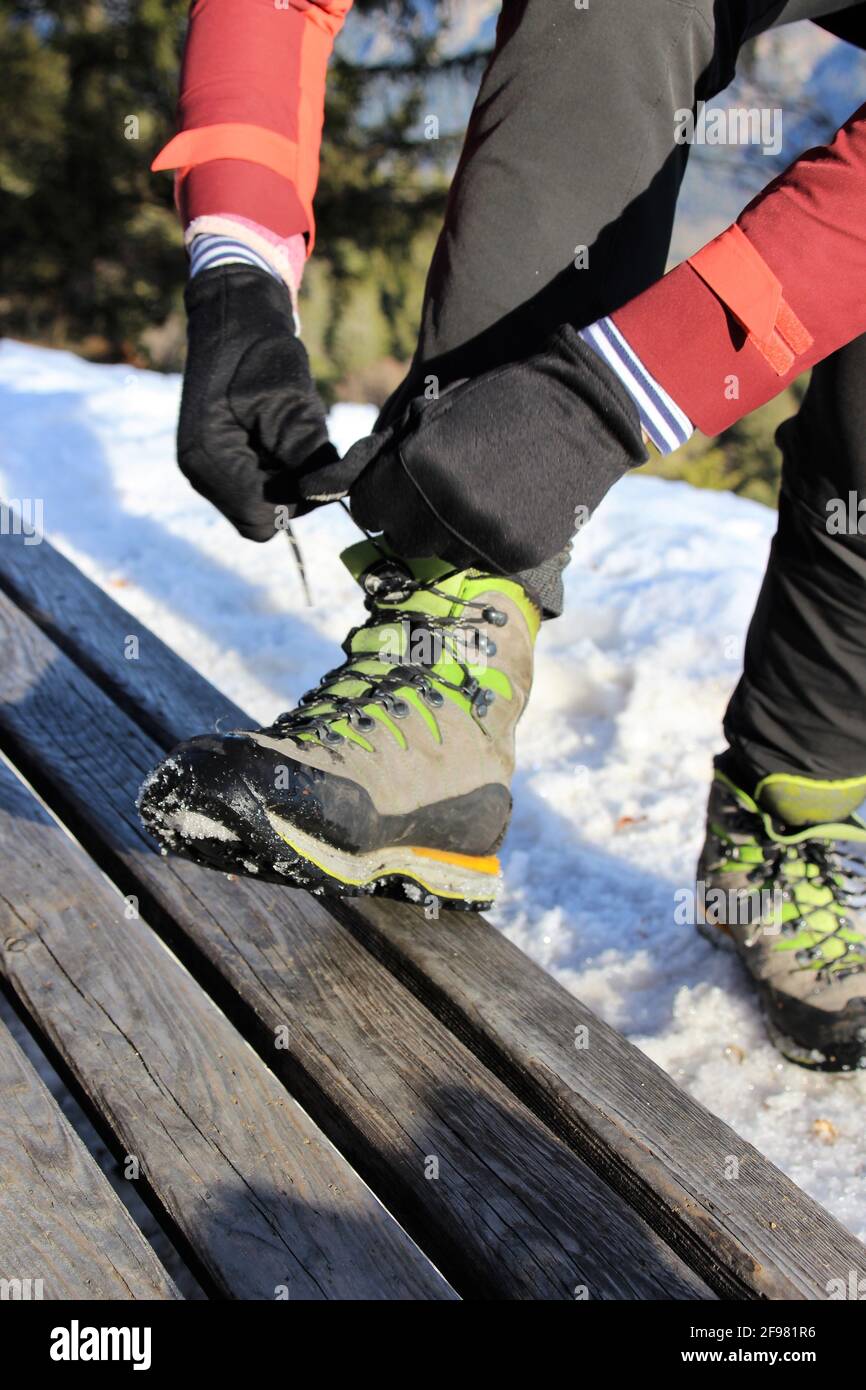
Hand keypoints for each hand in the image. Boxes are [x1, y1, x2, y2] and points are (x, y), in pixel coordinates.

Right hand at [178, 264, 340, 540]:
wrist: (237, 315)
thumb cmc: (263, 351)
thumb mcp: (294, 404)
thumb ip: (312, 456)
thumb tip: (334, 495)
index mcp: (207, 459)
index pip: (262, 519)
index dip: (299, 499)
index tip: (319, 461)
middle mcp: (200, 471)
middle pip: (261, 515)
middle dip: (293, 488)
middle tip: (305, 440)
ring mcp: (205, 467)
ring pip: (263, 502)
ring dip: (287, 475)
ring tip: (289, 428)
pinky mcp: (217, 459)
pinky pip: (257, 484)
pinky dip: (279, 466)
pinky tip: (279, 431)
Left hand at [345, 327, 647, 572]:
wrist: (585, 407)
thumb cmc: (500, 401)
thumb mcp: (433, 415)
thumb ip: (380, 455)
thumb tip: (321, 486)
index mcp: (417, 468)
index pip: (368, 509)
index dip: (380, 496)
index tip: (398, 485)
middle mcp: (444, 510)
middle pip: (401, 539)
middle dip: (410, 518)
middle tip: (437, 493)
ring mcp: (482, 537)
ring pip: (441, 557)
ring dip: (448, 535)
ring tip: (475, 499)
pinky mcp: (516, 554)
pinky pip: (480, 561)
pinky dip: (484, 542)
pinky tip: (503, 509)